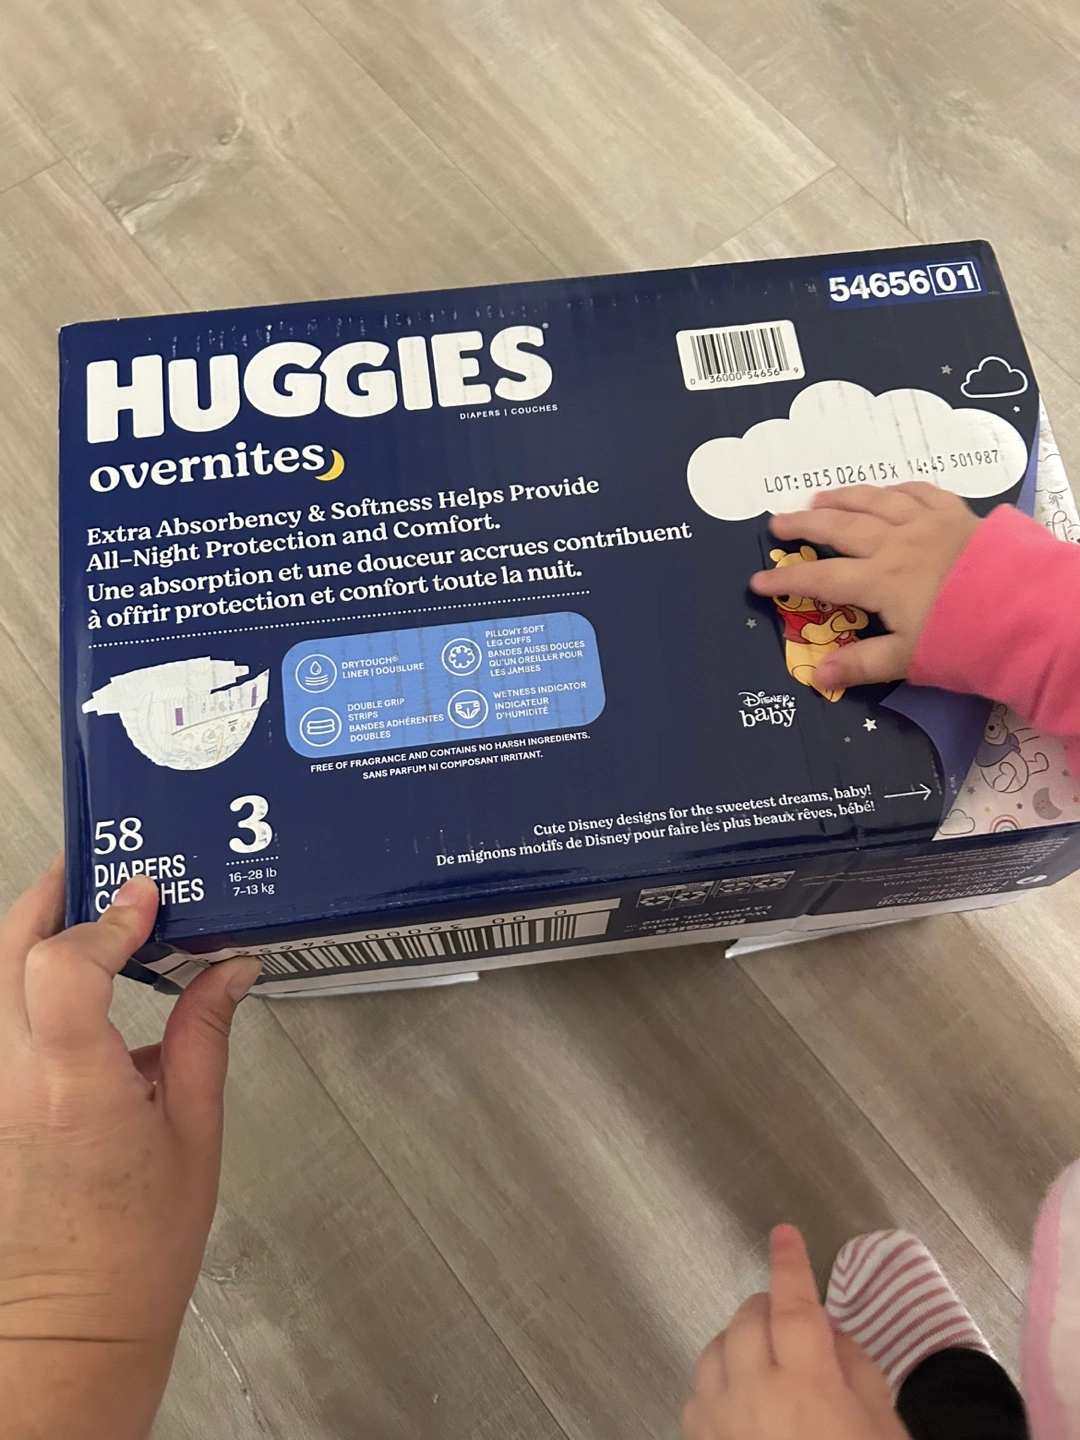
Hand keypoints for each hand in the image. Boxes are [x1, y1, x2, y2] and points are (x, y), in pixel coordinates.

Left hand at [0, 861, 260, 1439]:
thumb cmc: (138, 1243)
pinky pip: (2, 1015)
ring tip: (94, 918)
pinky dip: (31, 979)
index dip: (105, 919)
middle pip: (7, 951)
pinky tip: (80, 985)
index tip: (148, 898)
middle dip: (52, 895)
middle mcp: (15, 1080)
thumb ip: (203, 1034)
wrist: (72, 1320)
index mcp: (75, 1089)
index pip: (62, 967)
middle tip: (104, 871)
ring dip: (37, 932)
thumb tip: (229, 967)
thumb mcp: (196, 1131)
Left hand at [682, 1226, 909, 1439]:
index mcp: (807, 1386)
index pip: (794, 1305)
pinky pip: (698, 1389)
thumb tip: (828, 1329)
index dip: (789, 1264)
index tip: (785, 1234)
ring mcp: (718, 1422)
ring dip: (741, 1339)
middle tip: (794, 1320)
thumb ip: (856, 1368)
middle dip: (771, 1306)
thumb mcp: (883, 1429)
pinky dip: (718, 1377)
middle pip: (749, 1318)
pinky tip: (742, 1396)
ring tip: (768, 1356)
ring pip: (715, 1348)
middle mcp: (753, 1394)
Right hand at [750, 484, 979, 689]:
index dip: (786, 579)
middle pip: (839, 526)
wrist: (1026, 610)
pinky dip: (896, 489)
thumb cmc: (965, 639)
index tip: (757, 582)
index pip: (821, 577)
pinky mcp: (956, 514)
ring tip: (819, 497)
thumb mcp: (910, 658)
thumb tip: (817, 673)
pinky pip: (919, 492)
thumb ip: (862, 663)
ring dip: (843, 497)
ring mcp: (927, 523)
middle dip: (804, 524)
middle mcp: (896, 543)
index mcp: (880, 579)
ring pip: (874, 501)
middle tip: (777, 522)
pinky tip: (886, 490)